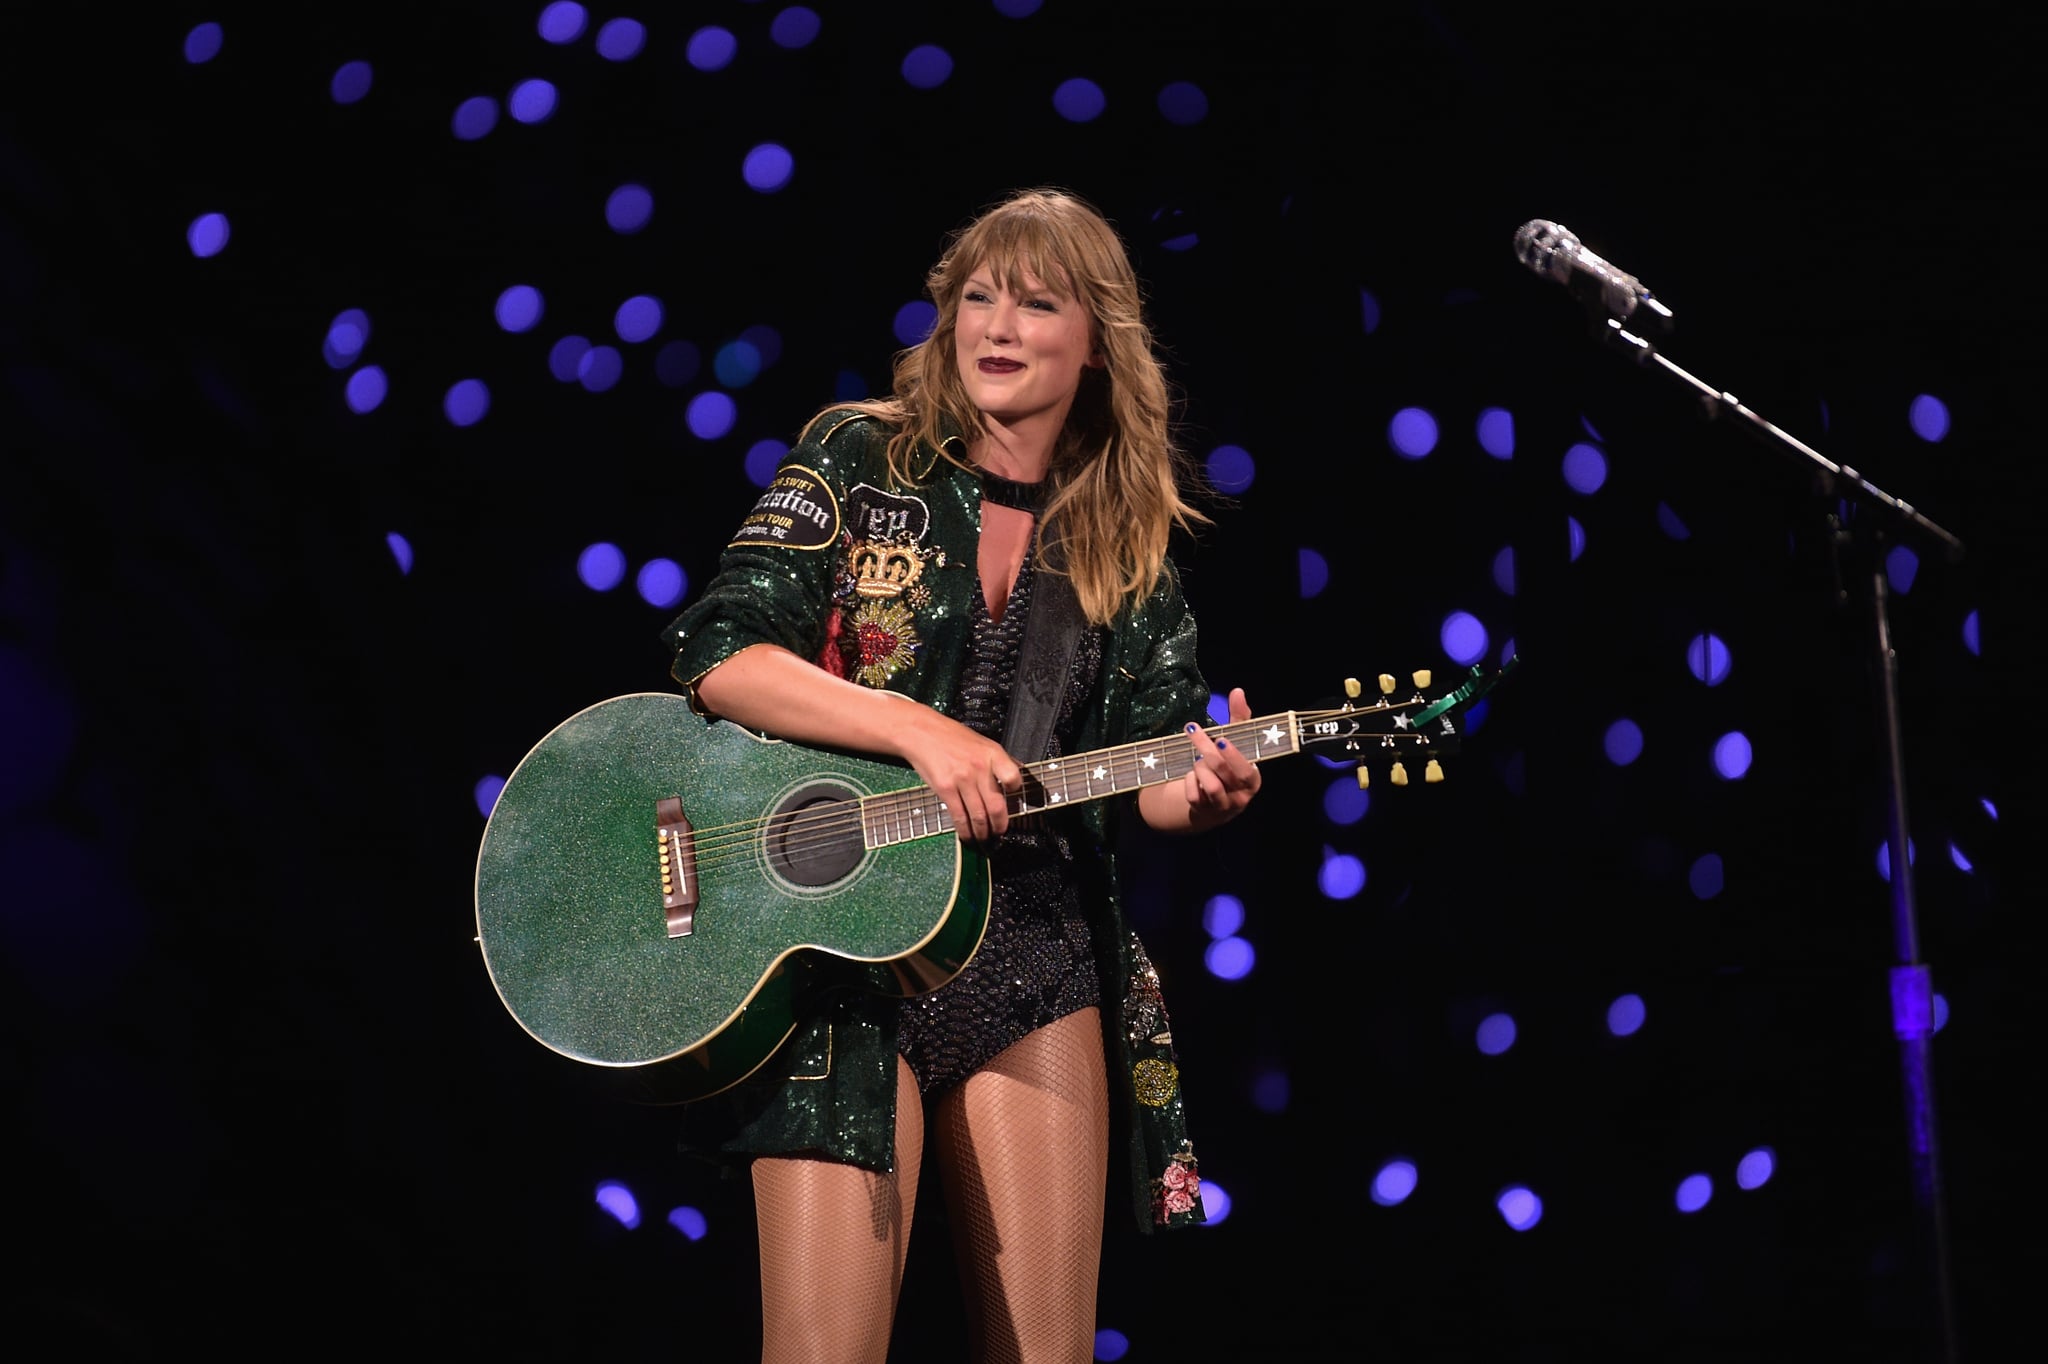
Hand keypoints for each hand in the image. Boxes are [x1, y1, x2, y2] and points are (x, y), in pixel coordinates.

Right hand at [895, 707, 1025, 844]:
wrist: (921, 732)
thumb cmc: (951, 737)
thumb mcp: (982, 743)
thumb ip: (999, 760)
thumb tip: (1016, 776)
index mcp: (992, 753)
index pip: (1013, 779)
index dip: (1017, 795)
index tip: (1013, 805)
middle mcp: (979, 767)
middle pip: (996, 806)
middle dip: (999, 826)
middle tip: (999, 833)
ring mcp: (962, 779)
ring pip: (978, 816)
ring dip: (982, 833)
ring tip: (983, 838)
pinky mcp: (945, 788)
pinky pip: (959, 816)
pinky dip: (964, 831)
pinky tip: (966, 835)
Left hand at [1179, 686, 1260, 831]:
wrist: (1213, 801)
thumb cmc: (1229, 766)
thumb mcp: (1237, 744)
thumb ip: (1239, 718)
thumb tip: (1238, 691)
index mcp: (1252, 779)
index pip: (1246, 770)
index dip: (1233, 755)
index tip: (1220, 738)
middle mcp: (1240, 796)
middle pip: (1222, 771)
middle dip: (1206, 748)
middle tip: (1192, 729)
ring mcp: (1222, 806)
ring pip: (1209, 785)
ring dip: (1198, 767)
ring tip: (1196, 758)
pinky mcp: (1203, 811)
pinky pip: (1193, 795)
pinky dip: (1189, 781)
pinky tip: (1191, 774)